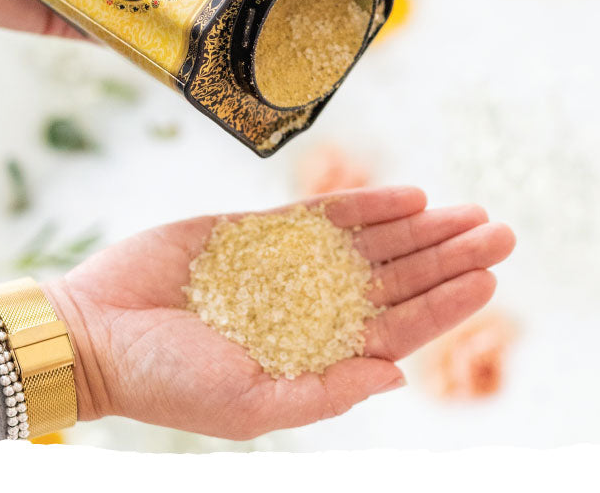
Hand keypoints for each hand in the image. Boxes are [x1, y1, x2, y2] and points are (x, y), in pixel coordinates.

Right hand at [44, 187, 514, 439]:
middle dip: (449, 256)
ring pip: (371, 243)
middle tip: (500, 231)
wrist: (99, 330)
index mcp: (315, 354)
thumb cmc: (166, 382)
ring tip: (468, 210)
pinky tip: (408, 196)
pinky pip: (323, 213)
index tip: (489, 278)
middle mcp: (310, 307)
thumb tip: (398, 377)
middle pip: (397, 279)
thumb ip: (324, 392)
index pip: (398, 327)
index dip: (446, 303)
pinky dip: (366, 204)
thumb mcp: (249, 405)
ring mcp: (287, 265)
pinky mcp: (258, 230)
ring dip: (421, 227)